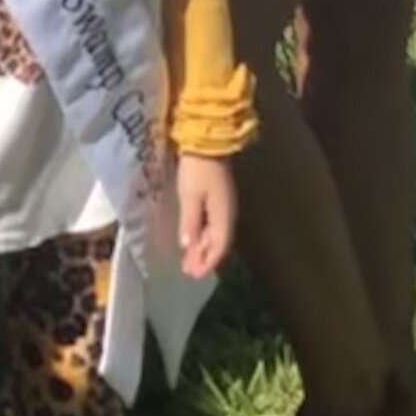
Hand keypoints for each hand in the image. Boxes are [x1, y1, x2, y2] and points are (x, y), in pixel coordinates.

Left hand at [175, 154, 238, 280]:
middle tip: (189, 272)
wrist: (208, 140)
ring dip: (202, 248)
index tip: (194, 275)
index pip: (219, 247)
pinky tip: (192, 237)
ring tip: (188, 259)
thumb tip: (189, 248)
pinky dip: (202, 234)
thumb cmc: (198, 169)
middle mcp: (227, 213)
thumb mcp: (190, 196)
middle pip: (218, 242)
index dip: (207, 262)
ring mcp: (223, 204)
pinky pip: (212, 223)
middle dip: (204, 258)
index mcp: (224, 215)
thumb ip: (190, 222)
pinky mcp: (217, 196)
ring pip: (214, 233)